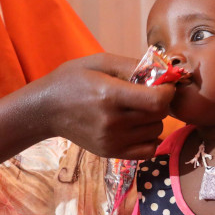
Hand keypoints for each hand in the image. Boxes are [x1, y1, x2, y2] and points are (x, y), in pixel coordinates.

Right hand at [37, 53, 174, 159]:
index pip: (157, 100)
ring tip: (135, 109)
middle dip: (160, 102)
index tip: (163, 84)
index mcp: (110, 96)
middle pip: (159, 115)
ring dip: (153, 119)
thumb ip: (133, 66)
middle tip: (147, 93)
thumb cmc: (73, 79)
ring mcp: (112, 141)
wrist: (46, 109)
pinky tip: (137, 127)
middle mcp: (112, 122)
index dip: (168, 91)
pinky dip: (150, 138)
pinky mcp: (111, 153)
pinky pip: (148, 150)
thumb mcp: (100, 62)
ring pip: (156, 131)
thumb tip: (164, 72)